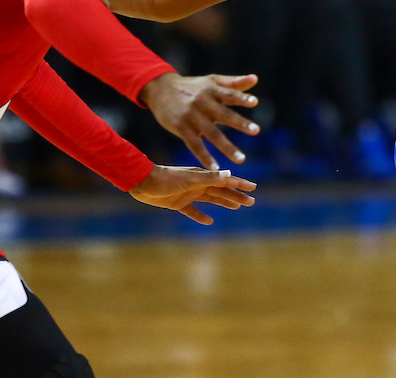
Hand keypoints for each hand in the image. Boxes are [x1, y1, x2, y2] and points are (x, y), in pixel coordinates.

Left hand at [130, 165, 256, 224]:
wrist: (142, 182)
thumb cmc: (166, 178)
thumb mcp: (190, 179)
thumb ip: (209, 178)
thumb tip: (230, 174)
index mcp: (203, 177)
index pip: (226, 180)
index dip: (240, 184)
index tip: (253, 187)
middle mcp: (198, 185)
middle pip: (222, 191)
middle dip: (236, 195)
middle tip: (251, 201)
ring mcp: (189, 194)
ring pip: (211, 200)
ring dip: (224, 203)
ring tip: (237, 207)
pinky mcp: (178, 203)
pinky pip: (193, 211)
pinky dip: (201, 216)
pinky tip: (209, 221)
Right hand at [139, 72, 260, 168]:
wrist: (160, 89)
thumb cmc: (192, 86)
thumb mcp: (211, 81)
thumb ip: (234, 82)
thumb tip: (255, 78)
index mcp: (212, 90)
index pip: (229, 94)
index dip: (241, 97)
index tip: (255, 102)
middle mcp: (202, 103)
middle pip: (223, 114)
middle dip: (239, 123)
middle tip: (256, 130)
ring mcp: (191, 116)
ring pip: (211, 134)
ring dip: (227, 147)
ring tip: (241, 159)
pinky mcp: (181, 128)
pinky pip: (195, 145)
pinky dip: (205, 157)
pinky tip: (215, 168)